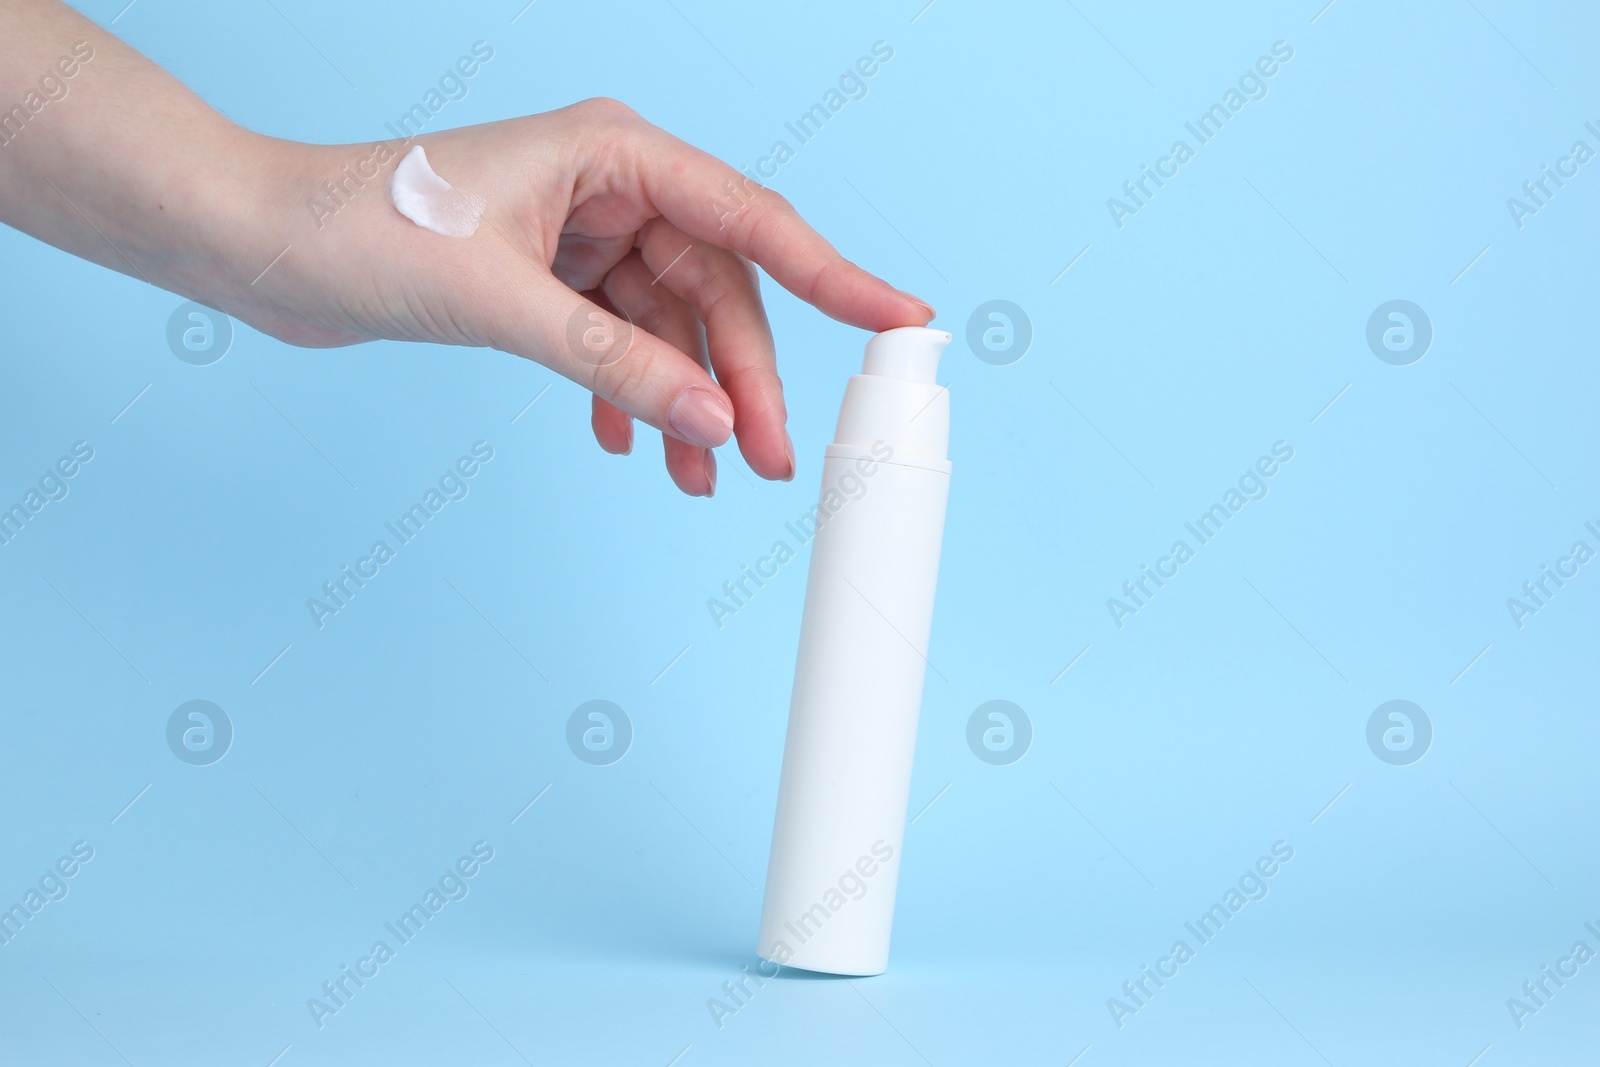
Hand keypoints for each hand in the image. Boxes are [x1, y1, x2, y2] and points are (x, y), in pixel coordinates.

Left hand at [214, 100, 934, 495]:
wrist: (259, 245)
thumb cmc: (358, 230)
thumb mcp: (500, 304)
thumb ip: (614, 364)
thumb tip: (713, 422)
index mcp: (612, 153)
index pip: (750, 219)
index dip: (832, 275)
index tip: (899, 316)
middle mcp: (610, 186)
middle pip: (716, 291)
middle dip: (742, 380)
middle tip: (767, 463)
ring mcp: (583, 232)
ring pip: (672, 327)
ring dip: (688, 401)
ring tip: (699, 479)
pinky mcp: (553, 277)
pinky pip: (623, 340)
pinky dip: (633, 394)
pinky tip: (630, 446)